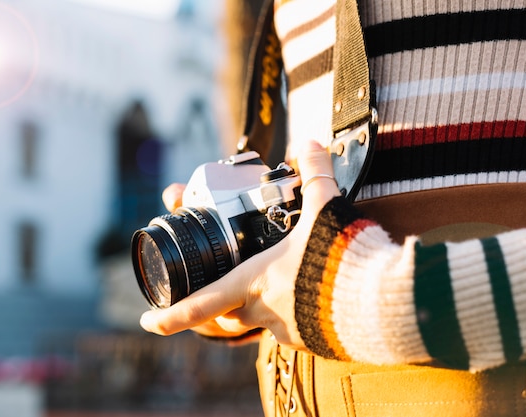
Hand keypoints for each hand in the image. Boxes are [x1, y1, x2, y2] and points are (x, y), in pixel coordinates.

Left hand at [140, 140, 340, 349]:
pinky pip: (290, 328)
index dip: (167, 316)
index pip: (198, 306)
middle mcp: (262, 312)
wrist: (379, 302)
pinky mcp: (311, 340)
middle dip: (218, 305)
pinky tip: (307, 298)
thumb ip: (314, 173)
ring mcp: (286, 330)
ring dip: (258, 306)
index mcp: (252, 283)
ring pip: (259, 322)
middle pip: (226, 316)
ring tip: (277, 284)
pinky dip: (291, 314)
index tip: (146, 321)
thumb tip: (309, 142)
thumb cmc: (341, 259)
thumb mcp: (324, 210)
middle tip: (219, 291)